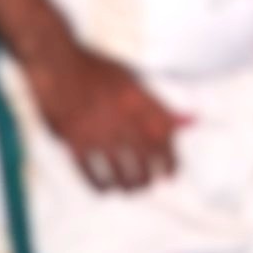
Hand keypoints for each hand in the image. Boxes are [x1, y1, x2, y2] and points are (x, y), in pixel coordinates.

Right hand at [26, 39, 190, 194]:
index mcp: (139, 101)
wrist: (59, 63)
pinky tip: (104, 189)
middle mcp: (122, 117)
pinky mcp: (73, 140)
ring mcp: (97, 130)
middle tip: (149, 184)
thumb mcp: (134, 82)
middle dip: (150, 177)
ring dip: (128, 185)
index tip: (171, 174)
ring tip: (130, 189)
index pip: (164, 138)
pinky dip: (100, 184)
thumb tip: (193, 121)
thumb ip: (162, 107)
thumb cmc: (98, 71)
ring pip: (120, 170)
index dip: (171, 160)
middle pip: (145, 158)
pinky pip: (90, 171)